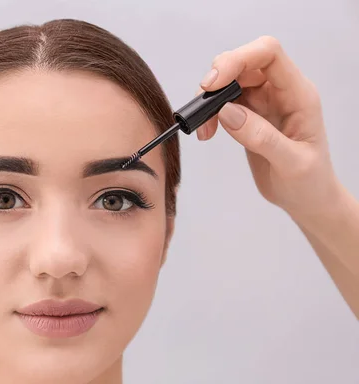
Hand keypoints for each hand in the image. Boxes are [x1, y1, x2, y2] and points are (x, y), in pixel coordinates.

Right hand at [197, 36, 342, 221]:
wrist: (307, 200)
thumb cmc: (309, 183)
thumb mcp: (291, 164)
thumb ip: (261, 137)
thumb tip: (227, 112)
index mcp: (299, 95)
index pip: (269, 55)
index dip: (239, 59)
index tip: (213, 84)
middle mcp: (281, 92)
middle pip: (245, 62)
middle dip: (218, 77)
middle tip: (201, 105)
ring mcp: (264, 102)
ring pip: (231, 81)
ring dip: (210, 99)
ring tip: (203, 128)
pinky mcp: (250, 115)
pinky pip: (225, 102)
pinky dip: (209, 113)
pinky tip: (207, 132)